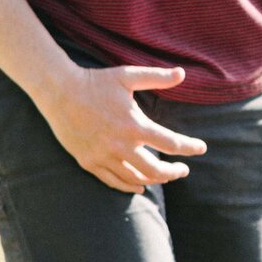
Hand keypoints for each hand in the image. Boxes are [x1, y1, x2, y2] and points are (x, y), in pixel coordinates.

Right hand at [36, 63, 207, 192]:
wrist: (59, 92)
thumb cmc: (96, 82)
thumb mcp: (128, 76)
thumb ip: (157, 77)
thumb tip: (182, 73)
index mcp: (134, 125)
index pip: (171, 143)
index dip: (190, 148)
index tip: (202, 149)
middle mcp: (120, 146)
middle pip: (155, 170)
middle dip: (174, 172)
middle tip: (184, 171)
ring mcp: (103, 157)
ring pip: (135, 179)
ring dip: (153, 181)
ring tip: (165, 177)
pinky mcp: (88, 162)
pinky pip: (112, 181)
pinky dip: (128, 187)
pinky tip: (138, 187)